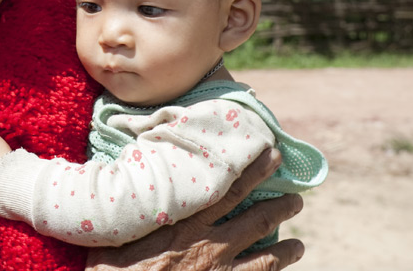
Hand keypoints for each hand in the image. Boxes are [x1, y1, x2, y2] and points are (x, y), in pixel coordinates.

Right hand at [86, 148, 304, 270]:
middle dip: (280, 207)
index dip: (253, 170)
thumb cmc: (113, 268)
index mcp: (188, 222)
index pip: (229, 188)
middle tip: (297, 197)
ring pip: (265, 260)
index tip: (272, 154)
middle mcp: (211, 246)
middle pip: (256, 220)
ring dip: (286, 251)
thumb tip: (116, 173)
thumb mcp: (118, 229)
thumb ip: (132, 206)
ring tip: (299, 245)